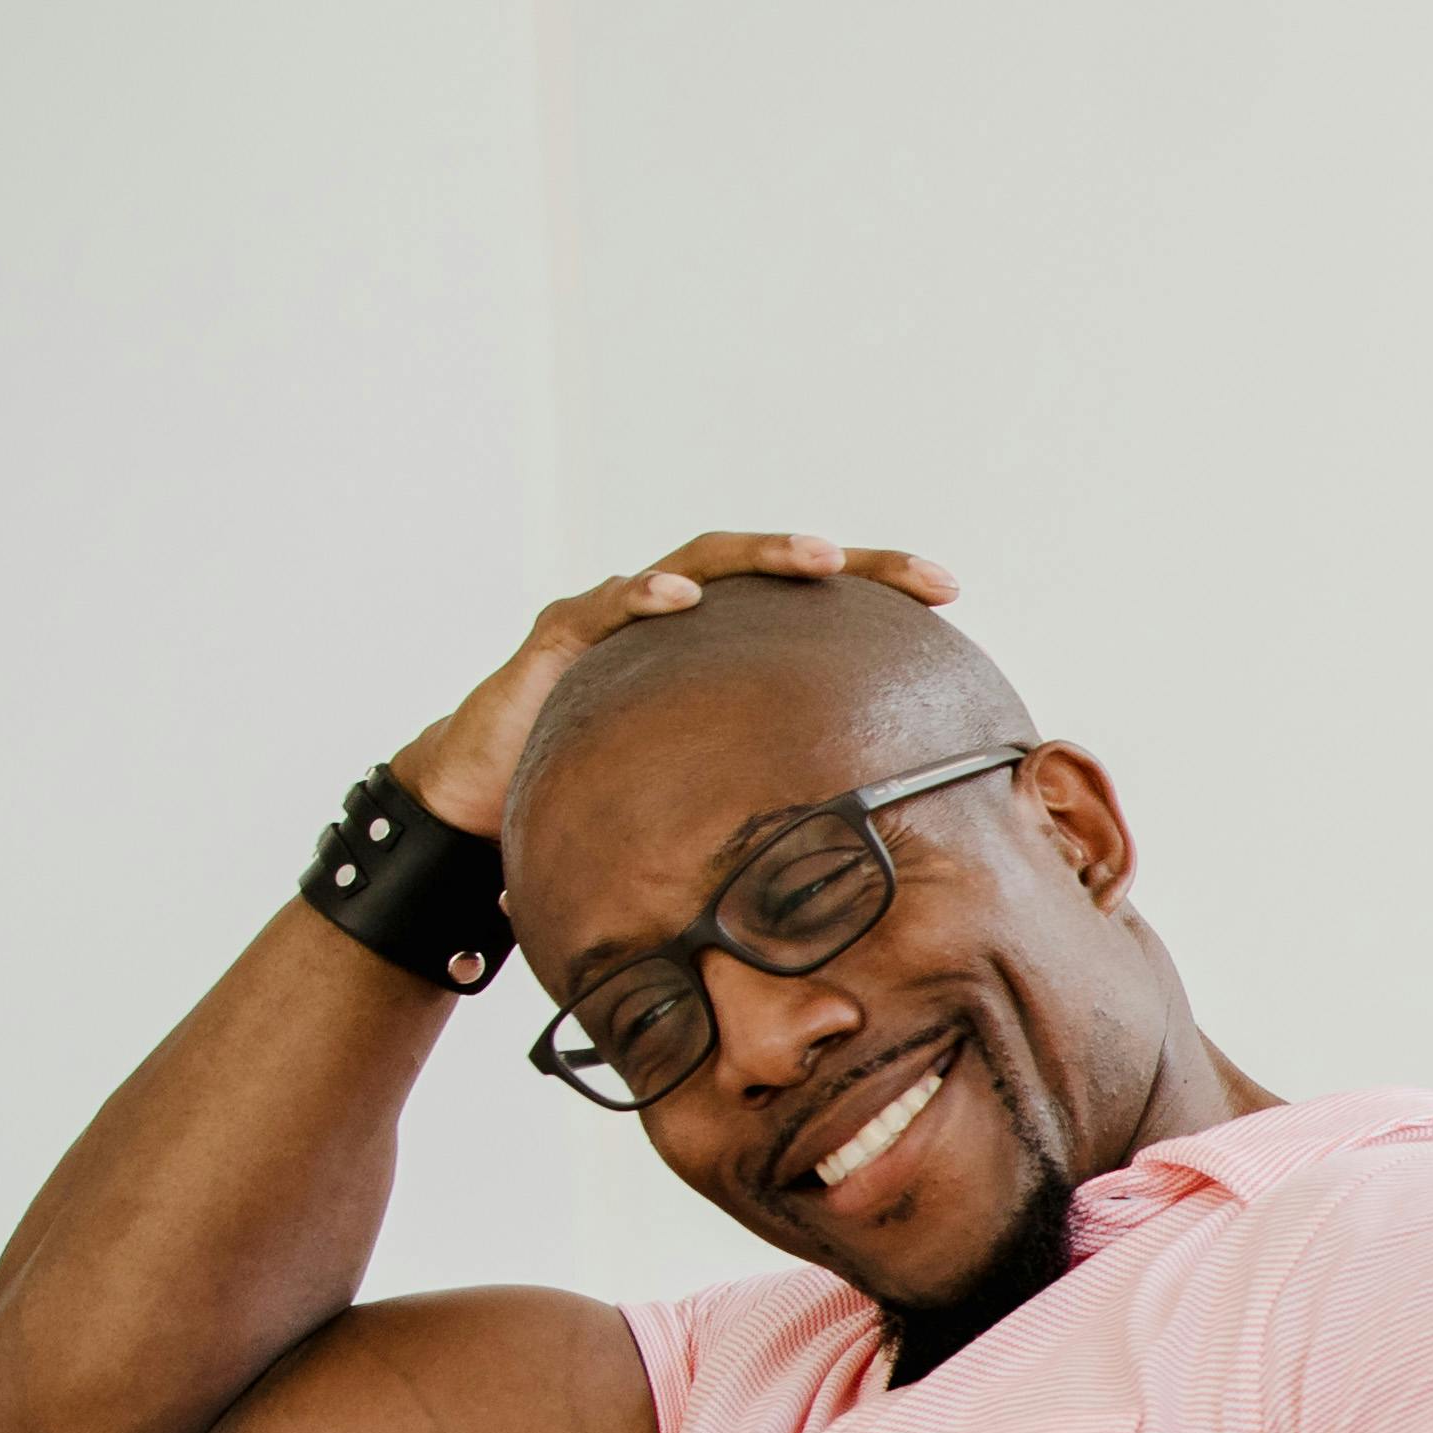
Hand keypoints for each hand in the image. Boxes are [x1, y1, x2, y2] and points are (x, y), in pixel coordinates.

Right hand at [389, 529, 960, 834]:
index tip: (951, 597)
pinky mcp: (558, 636)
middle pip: (769, 568)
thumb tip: (862, 876)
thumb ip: (766, 812)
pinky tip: (679, 599)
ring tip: (818, 556)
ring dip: (759, 556)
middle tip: (926, 577)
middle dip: (849, 562)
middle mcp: (675, 618)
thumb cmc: (600, 800)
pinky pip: (602, 608)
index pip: (806, 609)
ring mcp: (617, 616)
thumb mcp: (700, 806)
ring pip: (697, 564)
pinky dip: (641, 598)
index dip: (876, 592)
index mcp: (718, 650)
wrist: (482, 805)